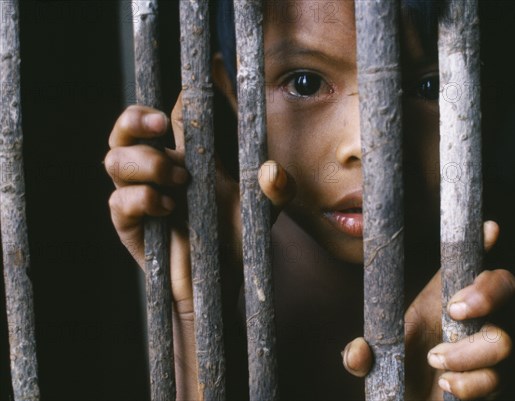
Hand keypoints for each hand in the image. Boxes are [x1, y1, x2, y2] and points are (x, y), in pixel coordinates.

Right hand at [104, 95, 294, 399]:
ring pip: (114, 159)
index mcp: (187, 155)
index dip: (183, 92)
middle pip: (126, 129)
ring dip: (144, 162)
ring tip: (179, 180)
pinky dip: (140, 199)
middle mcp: (158, 169)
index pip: (174, 114)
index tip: (204, 69)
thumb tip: (274, 170)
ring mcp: (140, 195)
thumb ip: (275, 190)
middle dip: (134, 119)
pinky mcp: (130, 225)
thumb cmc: (238, 237)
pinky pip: (118, 201)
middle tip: (160, 127)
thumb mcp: (263, 210)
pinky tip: (168, 207)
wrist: (222, 280)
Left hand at [342, 221, 514, 400]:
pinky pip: (497, 377)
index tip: (489, 228)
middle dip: (486, 292)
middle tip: (454, 310)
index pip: (466, 262)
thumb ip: (361, 356)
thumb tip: (357, 353)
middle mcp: (473, 316)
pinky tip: (447, 385)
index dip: (482, 242)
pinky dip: (469, 383)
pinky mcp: (497, 379)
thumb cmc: (398, 373)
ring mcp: (489, 346)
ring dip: (465, 354)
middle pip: (505, 284)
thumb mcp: (375, 362)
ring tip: (436, 361)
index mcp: (442, 297)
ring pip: (503, 340)